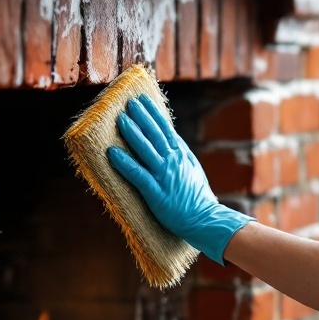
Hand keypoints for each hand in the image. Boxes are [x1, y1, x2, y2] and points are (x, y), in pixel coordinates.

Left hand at [108, 93, 252, 263]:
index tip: (142, 99)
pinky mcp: (156, 193)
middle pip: (154, 134)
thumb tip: (170, 136)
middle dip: (141, 117)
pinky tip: (112, 153)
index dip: (152, 113)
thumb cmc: (197, 197)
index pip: (165, 129)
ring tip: (120, 119)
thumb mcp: (192, 168)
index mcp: (181, 155)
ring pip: (145, 150)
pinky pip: (137, 175)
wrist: (206, 219)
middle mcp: (173, 162)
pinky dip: (124, 163)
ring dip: (132, 133)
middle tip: (128, 103)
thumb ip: (181, 152)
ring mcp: (164, 177)